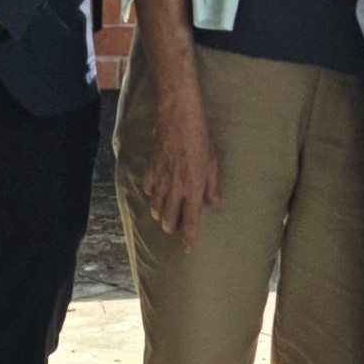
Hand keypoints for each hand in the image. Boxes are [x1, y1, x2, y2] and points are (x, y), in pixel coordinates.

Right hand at [138, 83, 221, 241]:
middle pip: (169, 217)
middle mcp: (176, 187)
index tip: (187, 248)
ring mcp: (161, 178)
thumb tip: (214, 202)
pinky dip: (151, 193)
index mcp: (194, 187)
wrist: (178, 115)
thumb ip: (213, 185)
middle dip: (171, 226)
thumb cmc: (201, 136)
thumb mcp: (214, 161)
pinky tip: (154, 193)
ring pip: (156, 205)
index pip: (190, 219)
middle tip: (173, 229)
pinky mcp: (151, 167)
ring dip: (160, 213)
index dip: (189, 236)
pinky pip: (149, 187)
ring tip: (163, 216)